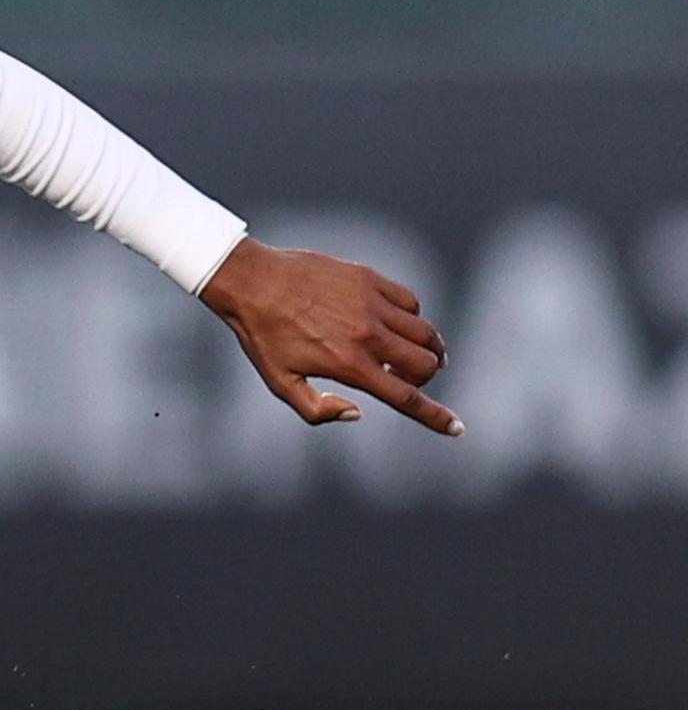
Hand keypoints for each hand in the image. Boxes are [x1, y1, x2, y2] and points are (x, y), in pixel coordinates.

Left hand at [202, 239, 458, 437]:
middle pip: (426, 364)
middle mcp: (368, 334)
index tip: (457, 429)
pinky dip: (412, 318)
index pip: (406, 397)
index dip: (435, 417)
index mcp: (349, 365)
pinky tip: (394, 324)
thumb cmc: (263, 336)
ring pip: (427, 333)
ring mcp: (373, 304)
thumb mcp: (280, 382)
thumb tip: (357, 413)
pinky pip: (411, 302)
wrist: (253, 282)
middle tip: (404, 378)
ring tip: (409, 354)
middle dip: (424, 378)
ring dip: (427, 350)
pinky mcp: (372, 280)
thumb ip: (316, 409)